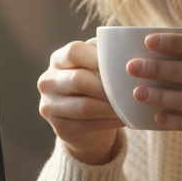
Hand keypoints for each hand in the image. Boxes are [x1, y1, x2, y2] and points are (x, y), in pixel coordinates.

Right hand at [38, 40, 123, 164]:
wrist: (84, 121)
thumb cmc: (96, 84)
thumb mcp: (97, 67)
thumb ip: (107, 57)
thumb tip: (133, 54)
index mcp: (58, 59)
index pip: (74, 52)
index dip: (99, 58)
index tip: (125, 64)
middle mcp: (48, 81)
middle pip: (79, 80)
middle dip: (109, 86)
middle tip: (133, 88)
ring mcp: (50, 106)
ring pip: (85, 106)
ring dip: (112, 106)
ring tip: (132, 105)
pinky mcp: (60, 128)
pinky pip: (89, 125)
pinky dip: (111, 121)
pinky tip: (126, 118)